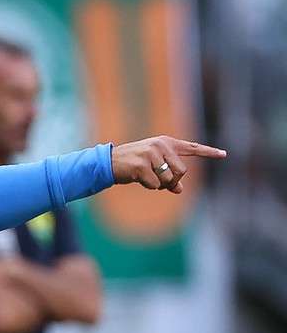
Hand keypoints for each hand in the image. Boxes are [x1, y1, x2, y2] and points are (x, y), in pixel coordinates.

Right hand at [111, 136, 225, 193]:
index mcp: (166, 143)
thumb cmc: (134, 165)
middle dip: (173, 181)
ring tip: (146, 177)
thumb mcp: (153, 167)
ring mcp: (151, 154)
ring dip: (159, 185)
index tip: (224, 154)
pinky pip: (155, 185)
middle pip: (182, 171)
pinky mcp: (142, 165)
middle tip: (160, 181)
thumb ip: (169, 176)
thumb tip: (179, 189)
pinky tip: (138, 178)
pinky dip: (148, 186)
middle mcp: (160, 145)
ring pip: (169, 179)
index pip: (191, 147)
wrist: (109, 162)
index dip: (208, 152)